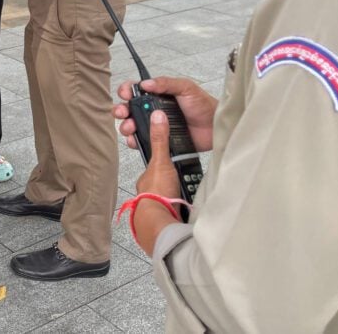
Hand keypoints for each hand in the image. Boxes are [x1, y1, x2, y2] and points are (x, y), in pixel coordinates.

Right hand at [112, 76, 217, 151]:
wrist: (215, 127)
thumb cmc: (203, 105)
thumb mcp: (186, 88)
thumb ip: (166, 83)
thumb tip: (145, 83)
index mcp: (157, 95)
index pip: (135, 90)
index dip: (126, 91)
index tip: (125, 94)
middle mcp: (152, 110)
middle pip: (128, 109)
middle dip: (121, 110)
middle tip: (123, 113)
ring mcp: (154, 126)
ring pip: (132, 125)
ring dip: (126, 126)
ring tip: (130, 127)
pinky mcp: (158, 141)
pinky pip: (141, 142)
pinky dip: (134, 142)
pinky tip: (135, 140)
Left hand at [132, 110, 187, 255]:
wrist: (160, 221)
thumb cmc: (157, 192)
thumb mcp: (161, 161)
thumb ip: (160, 140)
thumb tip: (157, 116)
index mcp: (147, 177)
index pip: (158, 166)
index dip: (168, 163)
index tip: (179, 164)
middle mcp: (149, 191)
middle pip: (165, 182)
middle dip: (176, 181)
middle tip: (187, 179)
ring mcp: (157, 204)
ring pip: (170, 195)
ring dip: (179, 194)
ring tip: (190, 192)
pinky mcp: (167, 216)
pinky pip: (177, 208)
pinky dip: (184, 206)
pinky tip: (190, 204)